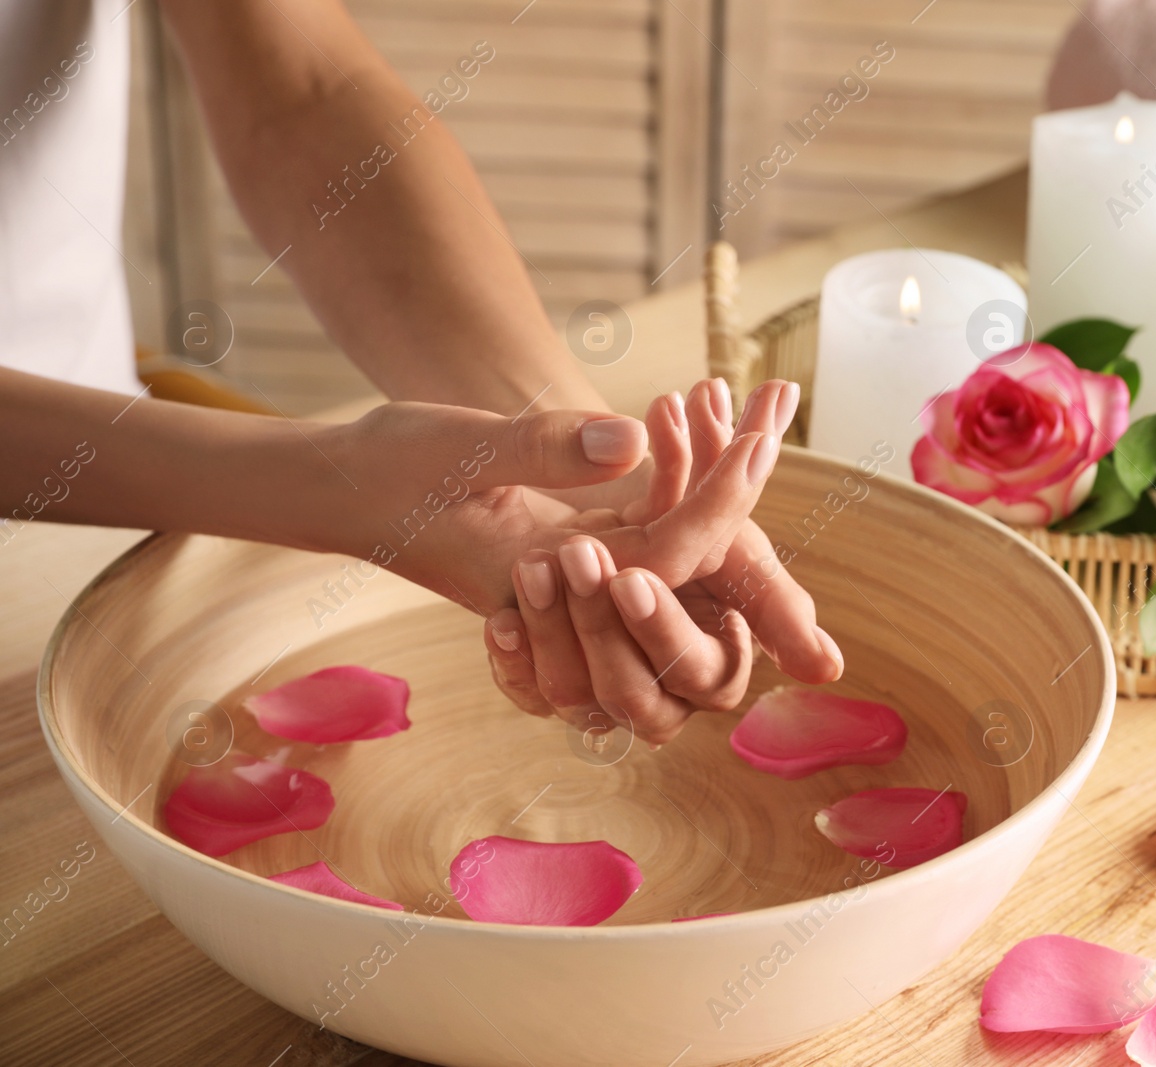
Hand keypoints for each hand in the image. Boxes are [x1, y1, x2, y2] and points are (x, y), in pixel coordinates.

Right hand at [314, 379, 836, 742]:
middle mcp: (580, 584)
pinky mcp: (582, 535)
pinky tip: (695, 399)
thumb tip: (632, 443)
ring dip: (721, 463)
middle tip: (779, 399)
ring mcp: (585, 562)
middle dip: (742, 479)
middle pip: (689, 550)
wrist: (345, 484)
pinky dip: (680, 458)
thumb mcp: (458, 449)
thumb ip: (542, 450)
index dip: (718, 502)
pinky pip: (652, 508)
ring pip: (679, 527)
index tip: (757, 439)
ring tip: (763, 393)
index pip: (663, 558)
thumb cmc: (388, 468)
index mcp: (551, 582)